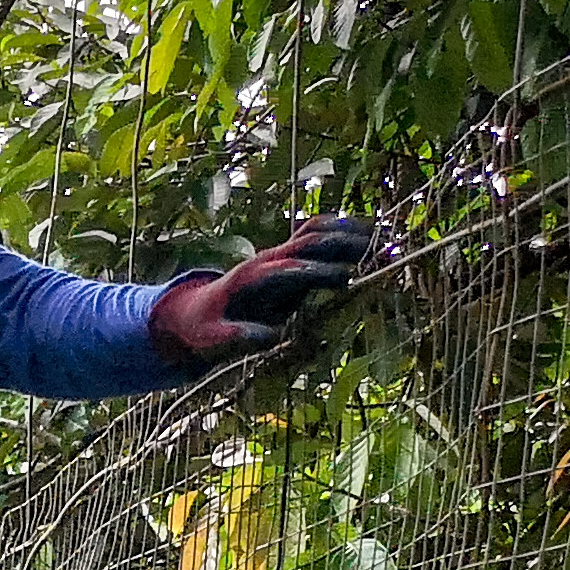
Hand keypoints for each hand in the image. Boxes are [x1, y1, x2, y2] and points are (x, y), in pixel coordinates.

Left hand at [150, 215, 375, 365]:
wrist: (190, 311)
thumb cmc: (203, 329)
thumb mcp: (213, 340)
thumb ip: (238, 337)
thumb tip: (271, 336)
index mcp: (250, 280)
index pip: (289, 270)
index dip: (315, 272)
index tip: (344, 279)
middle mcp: (265, 260)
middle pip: (305, 244)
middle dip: (339, 246)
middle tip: (375, 253)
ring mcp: (276, 255)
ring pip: (312, 232)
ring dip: (344, 232)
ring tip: (380, 238)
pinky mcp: (285, 258)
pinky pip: (312, 234)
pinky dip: (338, 230)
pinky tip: (365, 233)